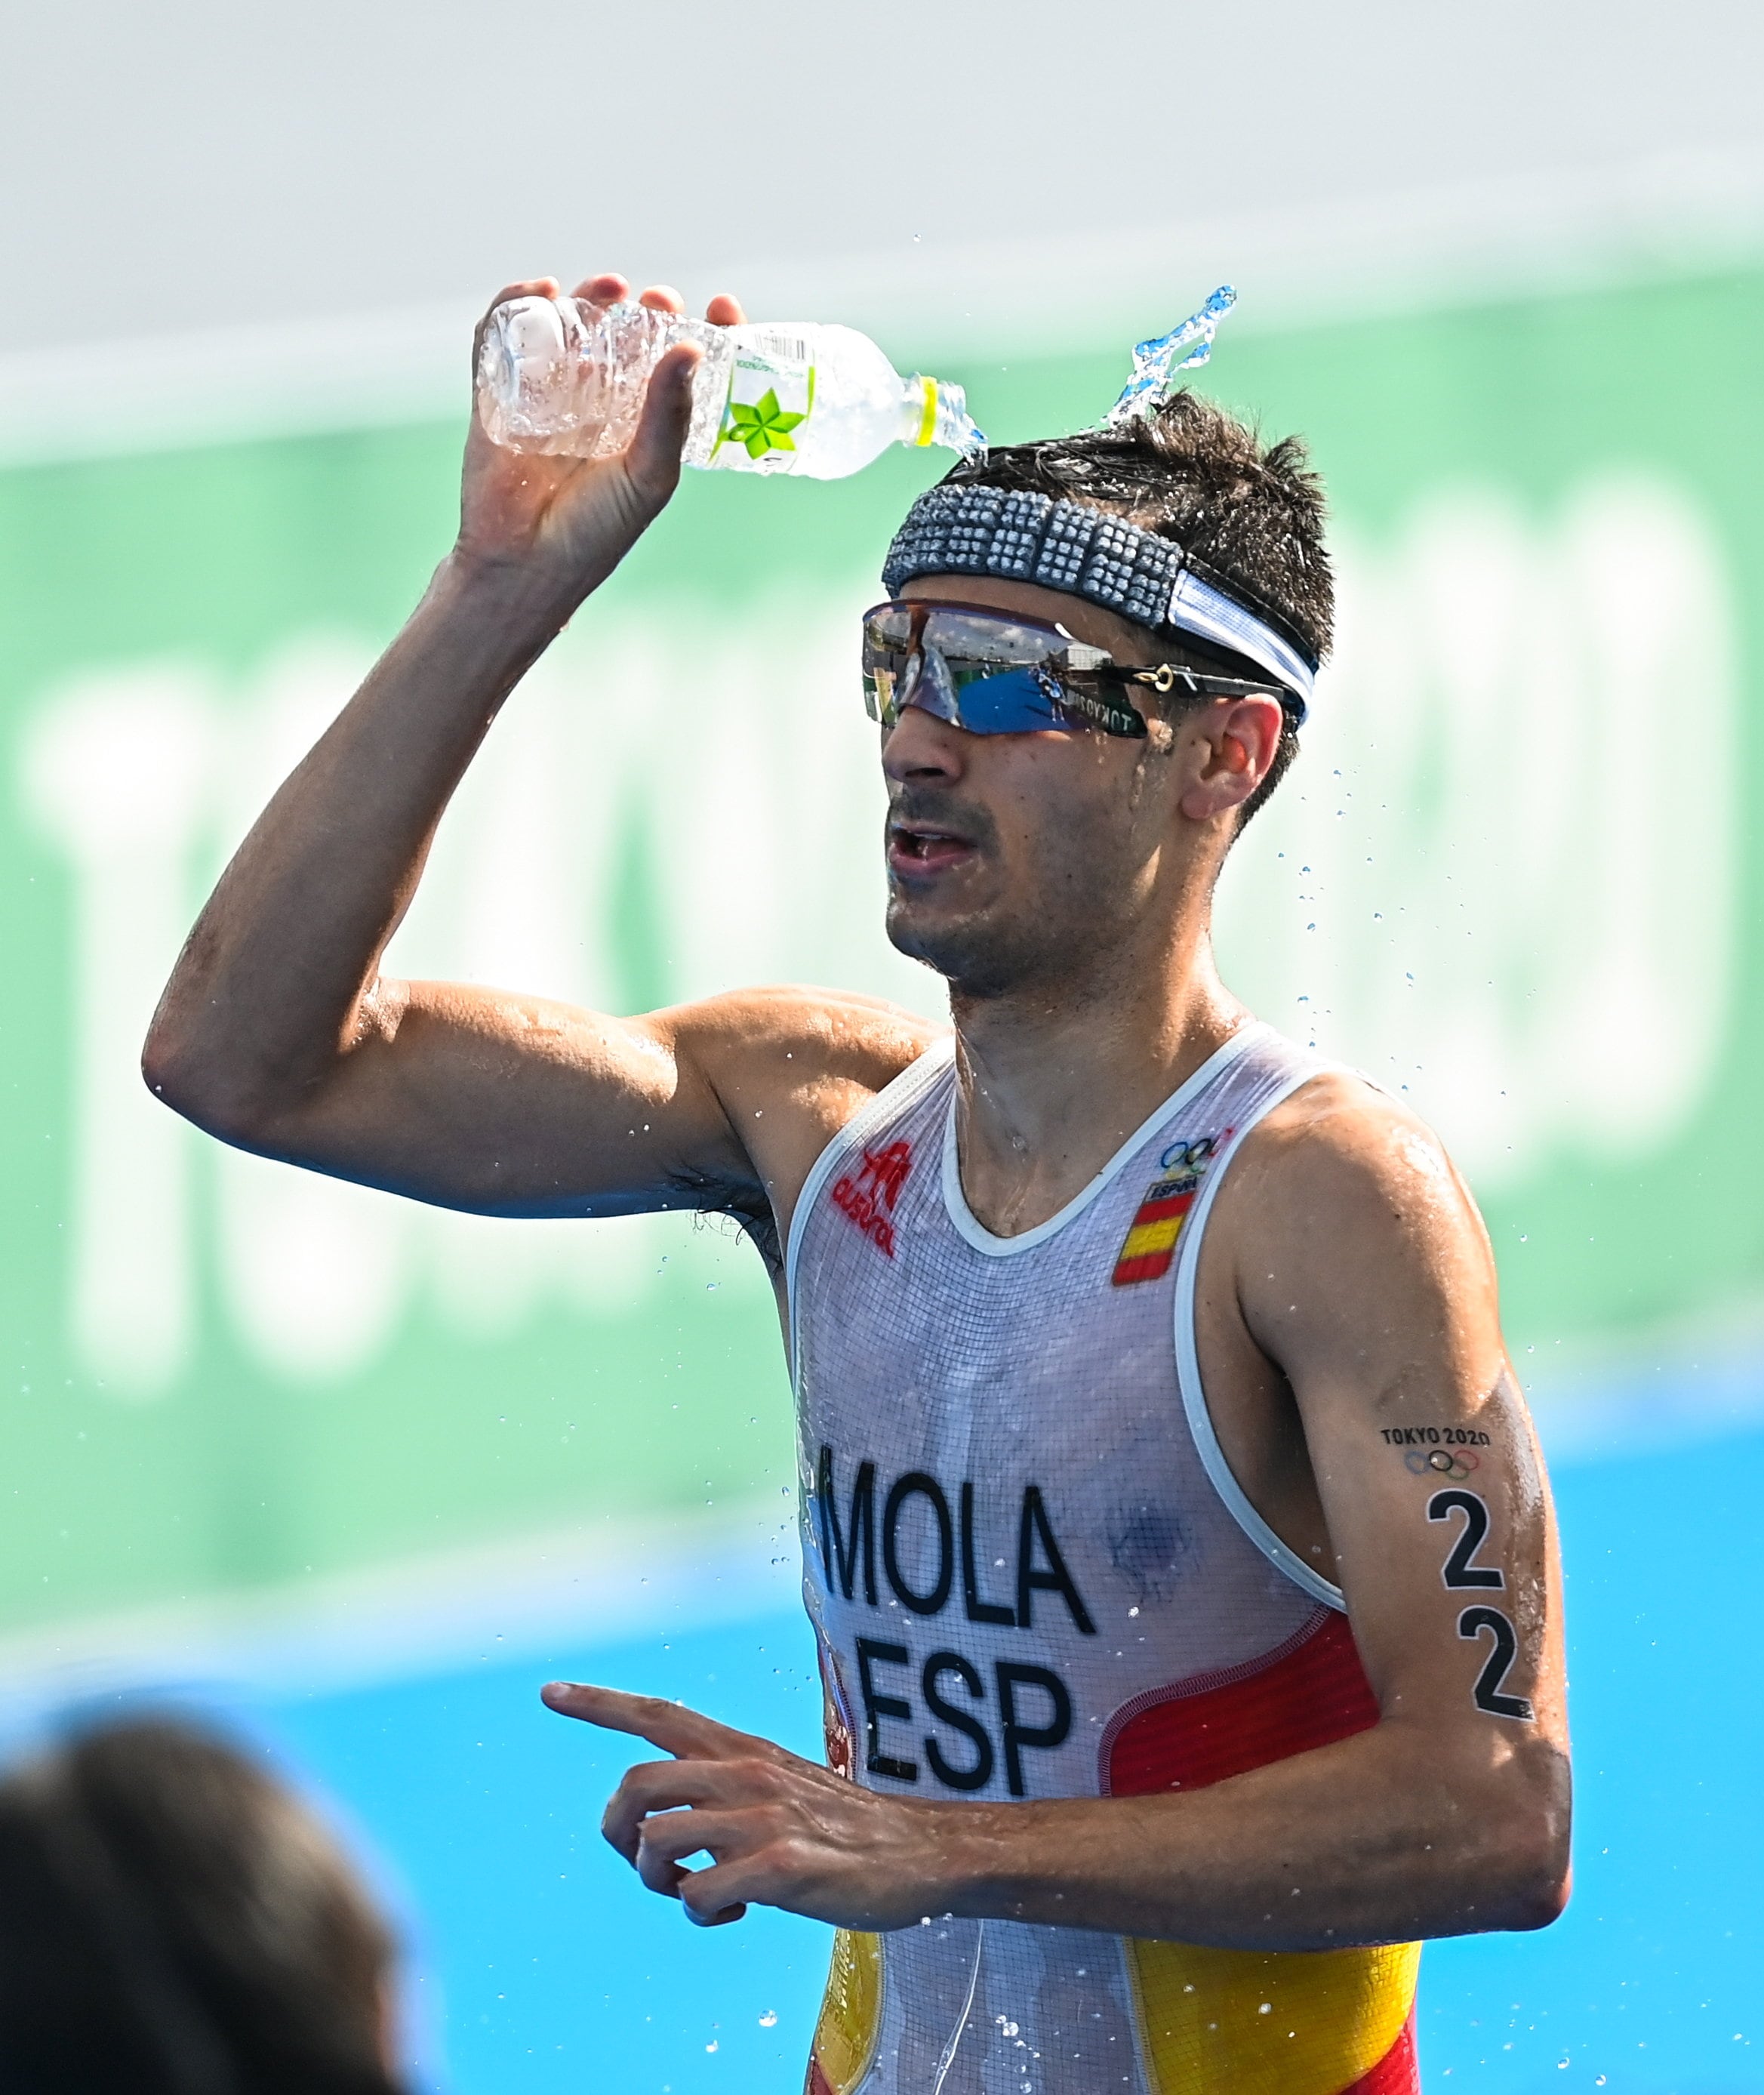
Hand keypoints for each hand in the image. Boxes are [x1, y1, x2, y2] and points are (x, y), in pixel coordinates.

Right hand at [454, 273, 746, 610]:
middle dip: (645, 311)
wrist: (524, 564)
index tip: (723, 306)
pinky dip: (516, 304)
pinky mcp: (498, 393)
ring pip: (569, 329)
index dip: (704, 332)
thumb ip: (668, 417)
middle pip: (624, 337)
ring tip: (613, 289)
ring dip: (590, 300)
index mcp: (642, 425)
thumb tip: (689, 350)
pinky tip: (542, 291)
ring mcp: (548, 395)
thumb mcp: (648, 477)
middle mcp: (598, 404)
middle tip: (659, 301)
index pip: (678, 366)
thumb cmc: (595, 533)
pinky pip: (503, 338)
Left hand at [542, 1680, 965, 1930]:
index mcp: (743, 1750)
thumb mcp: (782, 1786)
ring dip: (660, 1881)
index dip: (599, 1704)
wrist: (922, 1854)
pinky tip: (734, 1915)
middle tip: (646, 1865)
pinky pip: (698, 1894)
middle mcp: (745, 1772)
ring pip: (658, 1840)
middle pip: (635, 1784)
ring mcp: (761, 1817)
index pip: (659, 1714)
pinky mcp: (779, 1865)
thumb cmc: (846, 1830)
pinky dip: (700, 1914)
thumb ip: (726, 1790)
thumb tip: (668, 1822)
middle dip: (617, 1833)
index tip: (549, 1692)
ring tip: (699, 1896)